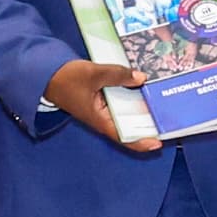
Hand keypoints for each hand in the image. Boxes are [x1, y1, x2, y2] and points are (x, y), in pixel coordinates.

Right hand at [45, 55, 160, 152]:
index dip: (141, 142)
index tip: (158, 143)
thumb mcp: (94, 74)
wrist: (46, 74)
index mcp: (100, 119)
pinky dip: (131, 95)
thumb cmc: (66, 79)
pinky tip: (144, 86)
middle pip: (130, 126)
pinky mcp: (102, 99)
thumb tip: (141, 78)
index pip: (123, 137)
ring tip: (163, 102)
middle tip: (170, 118)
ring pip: (126, 112)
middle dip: (148, 123)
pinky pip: (120, 101)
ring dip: (142, 108)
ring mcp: (103, 109)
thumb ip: (118, 75)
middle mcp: (103, 117)